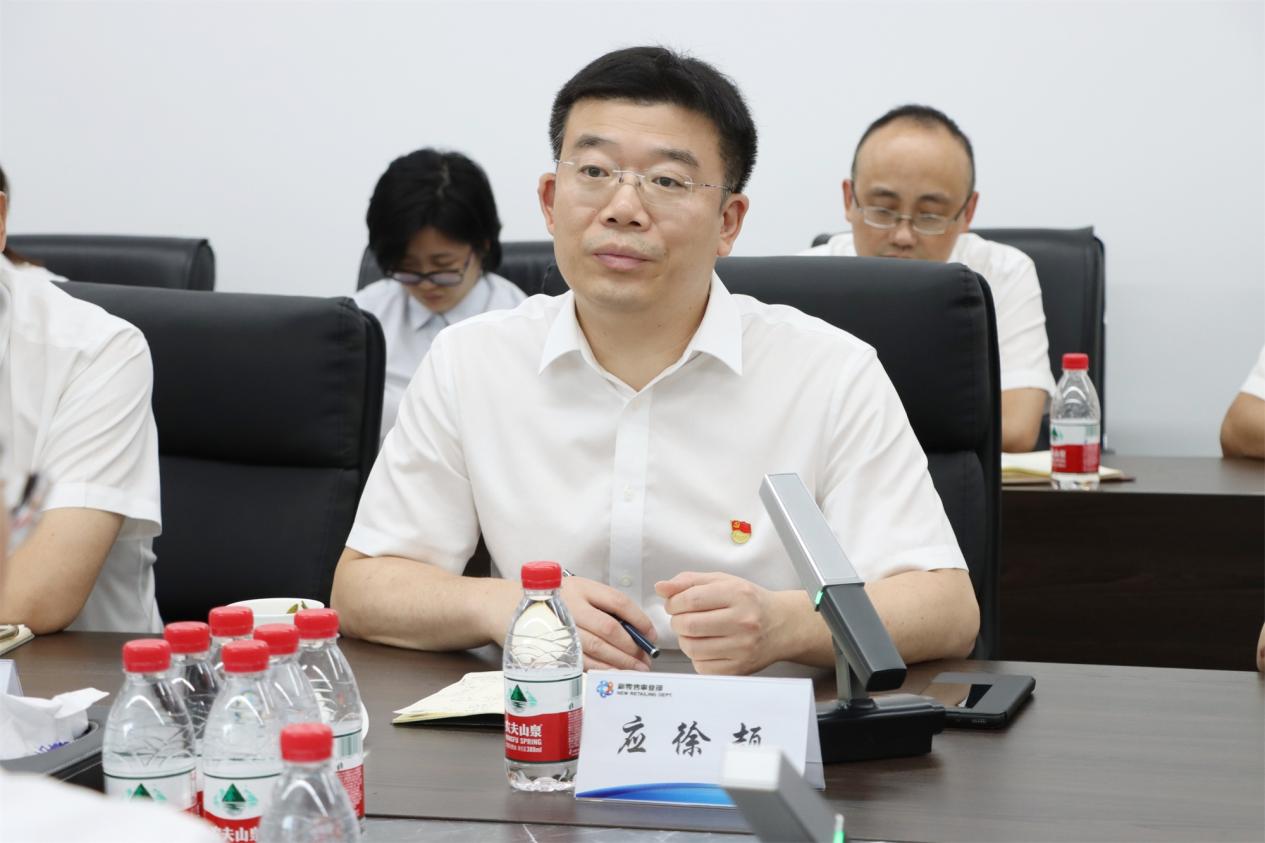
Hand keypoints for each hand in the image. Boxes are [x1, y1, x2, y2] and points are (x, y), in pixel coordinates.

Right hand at [558, 576, 656, 671]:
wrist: (525, 608)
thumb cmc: (563, 601)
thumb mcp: (584, 592)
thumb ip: (608, 607)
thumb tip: (639, 632)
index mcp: (583, 589)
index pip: (618, 602)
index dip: (639, 619)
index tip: (651, 634)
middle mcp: (571, 607)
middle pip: (608, 628)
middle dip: (632, 646)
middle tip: (645, 657)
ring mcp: (562, 628)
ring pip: (597, 647)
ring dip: (621, 661)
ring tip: (637, 668)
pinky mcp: (556, 648)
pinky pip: (584, 661)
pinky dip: (603, 669)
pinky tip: (616, 672)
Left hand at [655, 571, 789, 674]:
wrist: (782, 625)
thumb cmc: (750, 602)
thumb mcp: (723, 581)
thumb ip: (689, 581)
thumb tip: (661, 587)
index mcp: (737, 595)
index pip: (691, 599)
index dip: (673, 602)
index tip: (674, 604)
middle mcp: (742, 622)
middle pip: (689, 625)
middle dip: (677, 621)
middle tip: (683, 618)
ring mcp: (742, 648)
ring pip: (692, 648)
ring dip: (684, 639)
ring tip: (693, 632)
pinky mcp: (738, 669)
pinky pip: (701, 666)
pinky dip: (696, 657)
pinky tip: (706, 646)